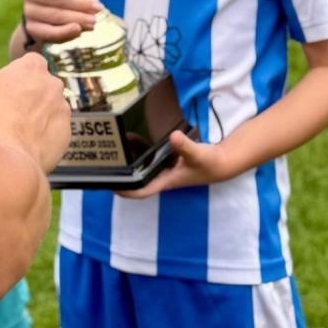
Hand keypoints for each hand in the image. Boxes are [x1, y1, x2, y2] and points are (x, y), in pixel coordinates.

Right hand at [0, 54, 69, 173]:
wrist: (3, 161)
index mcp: (32, 66)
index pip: (31, 63)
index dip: (19, 77)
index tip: (8, 90)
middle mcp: (53, 83)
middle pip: (44, 86)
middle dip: (32, 96)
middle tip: (11, 114)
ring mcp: (62, 109)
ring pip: (51, 109)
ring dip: (39, 117)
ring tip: (17, 134)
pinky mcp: (67, 133)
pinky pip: (55, 131)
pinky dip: (45, 136)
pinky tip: (26, 146)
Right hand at [23, 0, 102, 44]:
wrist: (41, 15)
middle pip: (57, 1)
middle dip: (80, 5)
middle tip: (97, 8)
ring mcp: (29, 13)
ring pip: (56, 16)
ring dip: (77, 18)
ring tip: (93, 20)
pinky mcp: (32, 28)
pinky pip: (50, 32)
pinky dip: (65, 32)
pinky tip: (78, 29)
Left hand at [116, 130, 233, 197]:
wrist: (221, 163)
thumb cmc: (209, 163)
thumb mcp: (197, 153)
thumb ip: (185, 146)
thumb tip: (174, 137)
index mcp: (166, 181)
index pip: (141, 191)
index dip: (125, 191)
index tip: (110, 185)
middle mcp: (163, 177)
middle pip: (137, 178)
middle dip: (123, 173)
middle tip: (106, 162)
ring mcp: (165, 169)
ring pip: (143, 167)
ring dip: (131, 159)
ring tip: (115, 146)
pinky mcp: (169, 161)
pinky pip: (151, 157)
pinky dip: (142, 150)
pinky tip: (134, 137)